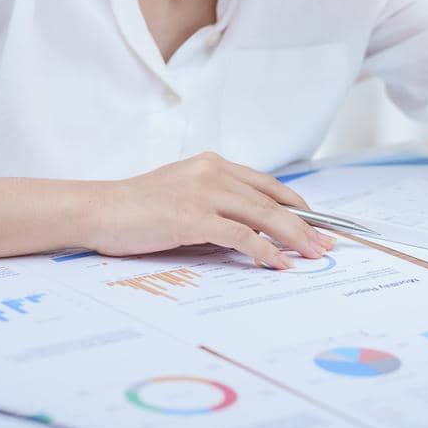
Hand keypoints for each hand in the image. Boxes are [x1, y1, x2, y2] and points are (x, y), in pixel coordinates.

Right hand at [87, 152, 335, 268]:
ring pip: (263, 215)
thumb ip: (216, 206)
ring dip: (294, 238)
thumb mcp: (182, 197)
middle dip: (305, 224)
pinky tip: (278, 263)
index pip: (266, 183)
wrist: (99, 209)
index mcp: (211, 164)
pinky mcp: (192, 215)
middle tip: (328, 245)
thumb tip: (252, 232)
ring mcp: (202, 191)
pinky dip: (264, 250)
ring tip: (314, 256)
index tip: (318, 223)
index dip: (296, 204)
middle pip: (271, 200)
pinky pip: (240, 234)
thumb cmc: (136, 209)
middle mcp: (211, 171)